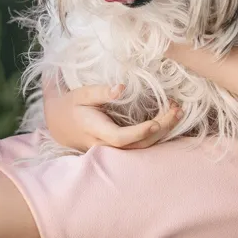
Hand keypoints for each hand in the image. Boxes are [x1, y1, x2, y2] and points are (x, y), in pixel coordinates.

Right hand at [43, 83, 181, 151]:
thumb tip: (122, 88)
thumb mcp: (81, 94)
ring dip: (162, 132)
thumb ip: (101, 91)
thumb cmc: (71, 105)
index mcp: (95, 130)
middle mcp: (105, 145)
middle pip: (136, 144)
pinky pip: (140, 144)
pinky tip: (168, 119)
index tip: (156, 123)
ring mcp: (112, 149)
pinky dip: (156, 133)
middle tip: (177, 110)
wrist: (60, 124)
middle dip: (160, 129)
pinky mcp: (119, 147)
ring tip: (177, 112)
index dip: (139, 132)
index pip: (119, 137)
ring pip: (141, 147)